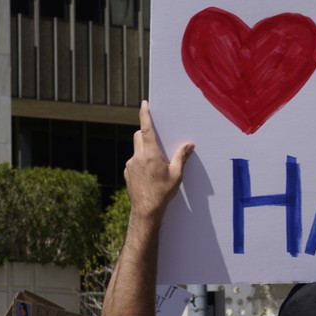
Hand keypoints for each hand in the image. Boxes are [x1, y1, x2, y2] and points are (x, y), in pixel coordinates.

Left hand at [124, 101, 193, 218]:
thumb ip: (181, 157)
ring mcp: (130, 165)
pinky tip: (150, 174)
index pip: (146, 129)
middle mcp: (137, 157)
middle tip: (157, 138)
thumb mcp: (176, 175)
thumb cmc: (162, 193)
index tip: (145, 104)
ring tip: (157, 163)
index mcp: (150, 154)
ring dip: (145, 150)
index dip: (145, 115)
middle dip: (146, 133)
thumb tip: (188, 144)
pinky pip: (134, 161)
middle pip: (138, 136)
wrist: (146, 211)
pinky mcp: (127, 173)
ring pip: (136, 150)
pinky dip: (142, 162)